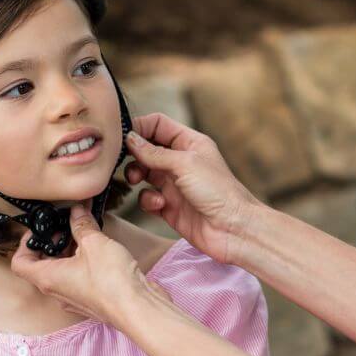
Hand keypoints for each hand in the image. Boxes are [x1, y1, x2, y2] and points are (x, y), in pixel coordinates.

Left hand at [10, 206, 158, 328]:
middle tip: (65, 227)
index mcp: (48, 278)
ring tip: (84, 235)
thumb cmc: (112, 282)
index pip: (19, 263)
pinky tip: (98, 251)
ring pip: (61, 273)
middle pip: (41, 266)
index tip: (39, 230)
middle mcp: (57, 292)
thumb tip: (76, 212)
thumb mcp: (94, 243)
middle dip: (51, 244)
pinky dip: (82, 264)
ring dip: (68, 253)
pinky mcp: (91, 300)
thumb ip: (82, 225)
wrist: (138, 308)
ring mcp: (74, 298)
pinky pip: (78, 280)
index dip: (25, 244)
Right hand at [125, 114, 259, 266]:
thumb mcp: (185, 164)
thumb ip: (155, 152)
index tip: (123, 137)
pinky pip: (148, 198)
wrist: (233, 230)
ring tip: (137, 181)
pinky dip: (148, 200)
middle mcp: (181, 161)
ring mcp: (174, 184)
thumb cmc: (219, 192)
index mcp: (190, 143)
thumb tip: (130, 139)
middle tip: (129, 162)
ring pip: (143, 173)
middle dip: (134, 155)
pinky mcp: (169, 206)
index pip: (158, 125)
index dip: (140, 127)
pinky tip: (160, 204)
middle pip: (147, 149)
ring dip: (137, 176)